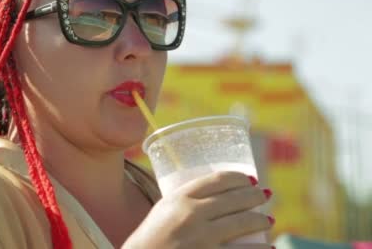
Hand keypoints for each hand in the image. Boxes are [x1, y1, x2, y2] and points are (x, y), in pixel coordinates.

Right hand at [122, 171, 273, 248]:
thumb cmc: (150, 241)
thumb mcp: (162, 212)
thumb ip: (184, 202)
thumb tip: (215, 197)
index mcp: (178, 198)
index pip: (217, 180)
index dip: (239, 178)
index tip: (249, 179)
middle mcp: (191, 214)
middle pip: (234, 198)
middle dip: (255, 196)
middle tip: (264, 196)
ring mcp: (202, 238)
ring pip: (243, 222)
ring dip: (261, 220)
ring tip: (268, 220)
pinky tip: (269, 247)